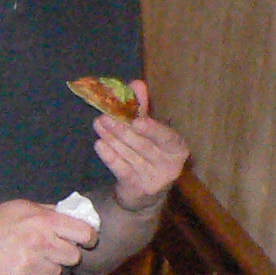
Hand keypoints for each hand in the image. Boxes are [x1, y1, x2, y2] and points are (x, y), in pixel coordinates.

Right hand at [0, 199, 97, 274]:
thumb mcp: (24, 207)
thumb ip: (52, 212)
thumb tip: (79, 216)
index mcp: (44, 221)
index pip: (85, 234)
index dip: (87, 238)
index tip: (83, 241)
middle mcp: (40, 242)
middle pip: (73, 257)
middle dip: (63, 254)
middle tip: (47, 249)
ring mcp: (29, 264)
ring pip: (55, 273)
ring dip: (45, 267)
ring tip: (25, 257)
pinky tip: (17, 268)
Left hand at [91, 82, 189, 210]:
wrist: (143, 191)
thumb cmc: (149, 153)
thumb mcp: (149, 130)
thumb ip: (142, 108)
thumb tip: (136, 83)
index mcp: (177, 147)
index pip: (167, 137)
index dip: (153, 129)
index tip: (137, 120)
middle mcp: (170, 164)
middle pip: (144, 146)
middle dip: (123, 130)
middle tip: (105, 116)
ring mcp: (154, 178)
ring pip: (131, 156)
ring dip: (112, 139)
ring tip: (98, 124)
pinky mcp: (138, 188)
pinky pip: (122, 170)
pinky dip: (110, 157)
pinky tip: (99, 144)